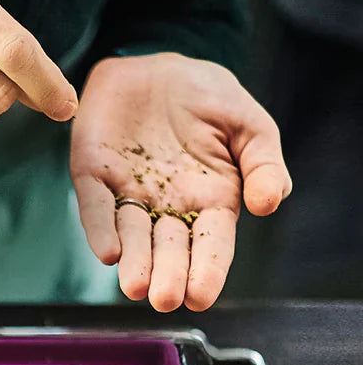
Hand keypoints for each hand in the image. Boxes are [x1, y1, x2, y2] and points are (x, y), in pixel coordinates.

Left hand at [69, 54, 291, 311]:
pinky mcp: (94, 175)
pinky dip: (100, 228)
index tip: (201, 297)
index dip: (207, 271)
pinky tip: (107, 252)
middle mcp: (167, 207)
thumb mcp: (248, 125)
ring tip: (135, 286)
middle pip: (169, 249)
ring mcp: (129, 194)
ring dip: (134, 262)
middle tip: (166, 299)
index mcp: (210, 201)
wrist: (157, 65)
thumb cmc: (208, 99)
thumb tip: (270, 203)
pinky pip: (96, 206)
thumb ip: (263, 163)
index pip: (210, 244)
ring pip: (132, 236)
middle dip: (167, 275)